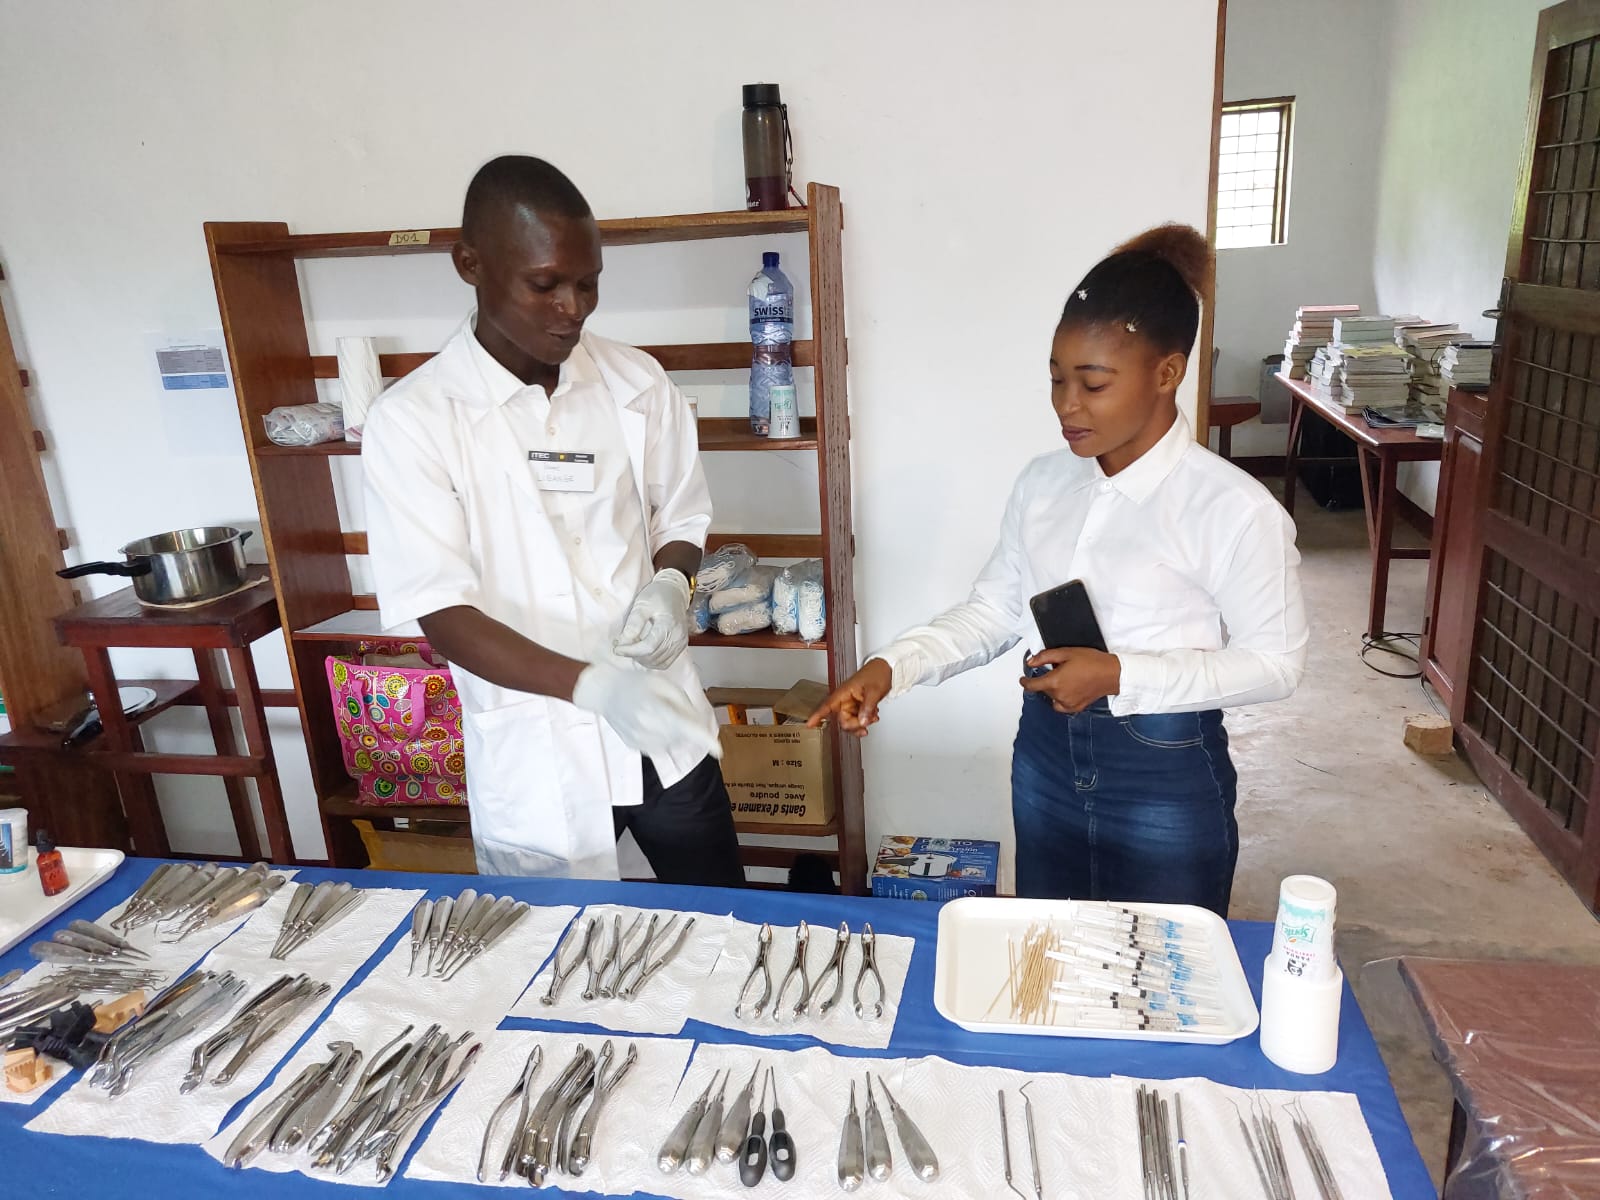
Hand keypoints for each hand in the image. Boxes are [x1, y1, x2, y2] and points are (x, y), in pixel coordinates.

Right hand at [572, 662, 720, 760]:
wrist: (605, 693)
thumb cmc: (637, 683)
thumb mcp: (663, 684)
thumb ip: (683, 704)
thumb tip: (697, 725)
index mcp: (657, 708)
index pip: (685, 727)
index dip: (703, 739)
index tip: (718, 751)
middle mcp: (648, 728)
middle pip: (682, 736)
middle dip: (686, 726)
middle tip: (670, 708)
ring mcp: (641, 741)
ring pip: (673, 744)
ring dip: (675, 733)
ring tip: (658, 714)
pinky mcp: (636, 747)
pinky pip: (661, 747)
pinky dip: (663, 738)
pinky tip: (651, 724)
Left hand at [613, 569, 691, 669]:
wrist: (674, 593)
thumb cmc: (658, 596)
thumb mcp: (641, 604)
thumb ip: (633, 623)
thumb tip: (624, 641)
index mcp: (667, 625)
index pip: (648, 647)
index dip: (630, 651)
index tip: (617, 648)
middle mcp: (677, 637)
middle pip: (652, 657)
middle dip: (634, 654)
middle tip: (623, 645)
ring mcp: (680, 643)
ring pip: (657, 663)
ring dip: (642, 659)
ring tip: (633, 647)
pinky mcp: (680, 647)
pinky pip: (665, 663)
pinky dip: (652, 661)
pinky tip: (644, 652)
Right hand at [806, 658, 893, 737]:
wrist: (886, 669)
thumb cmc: (877, 673)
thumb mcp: (874, 691)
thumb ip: (867, 707)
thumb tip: (862, 721)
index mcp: (844, 692)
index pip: (827, 705)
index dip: (817, 715)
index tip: (809, 724)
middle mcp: (845, 699)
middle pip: (842, 720)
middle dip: (855, 724)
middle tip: (867, 720)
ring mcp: (851, 704)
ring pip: (850, 722)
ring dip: (862, 723)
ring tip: (873, 717)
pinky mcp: (858, 707)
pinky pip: (857, 720)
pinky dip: (865, 720)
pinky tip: (872, 716)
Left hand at [1020, 647, 1121, 713]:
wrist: (1112, 673)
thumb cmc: (1092, 662)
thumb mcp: (1066, 653)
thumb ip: (1045, 657)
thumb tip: (1031, 662)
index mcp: (1055, 682)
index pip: (1032, 685)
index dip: (1025, 682)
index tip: (1023, 680)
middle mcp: (1060, 695)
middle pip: (1043, 690)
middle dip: (1046, 680)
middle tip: (1059, 670)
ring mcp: (1068, 703)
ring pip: (1052, 697)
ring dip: (1054, 690)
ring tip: (1067, 679)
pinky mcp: (1076, 707)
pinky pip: (1061, 705)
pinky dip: (1061, 699)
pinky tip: (1068, 690)